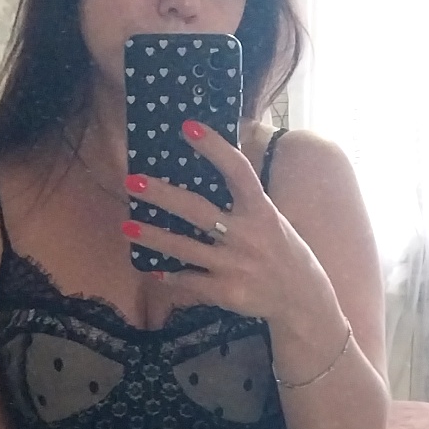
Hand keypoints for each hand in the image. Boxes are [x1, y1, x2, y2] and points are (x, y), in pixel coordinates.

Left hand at [122, 121, 339, 334]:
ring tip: (127, 227)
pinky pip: (189, 280)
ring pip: (184, 248)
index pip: (238, 171)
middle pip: (197, 210)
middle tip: (132, 181)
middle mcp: (247, 235)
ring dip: (152, 237)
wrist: (302, 300)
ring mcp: (234, 265)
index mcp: (262, 211)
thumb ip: (245, 200)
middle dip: (162, 195)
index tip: (188, 127)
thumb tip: (212, 168)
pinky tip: (152, 269)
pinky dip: (170, 275)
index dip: (214, 148)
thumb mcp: (272, 219)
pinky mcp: (226, 292)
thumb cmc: (282, 251)